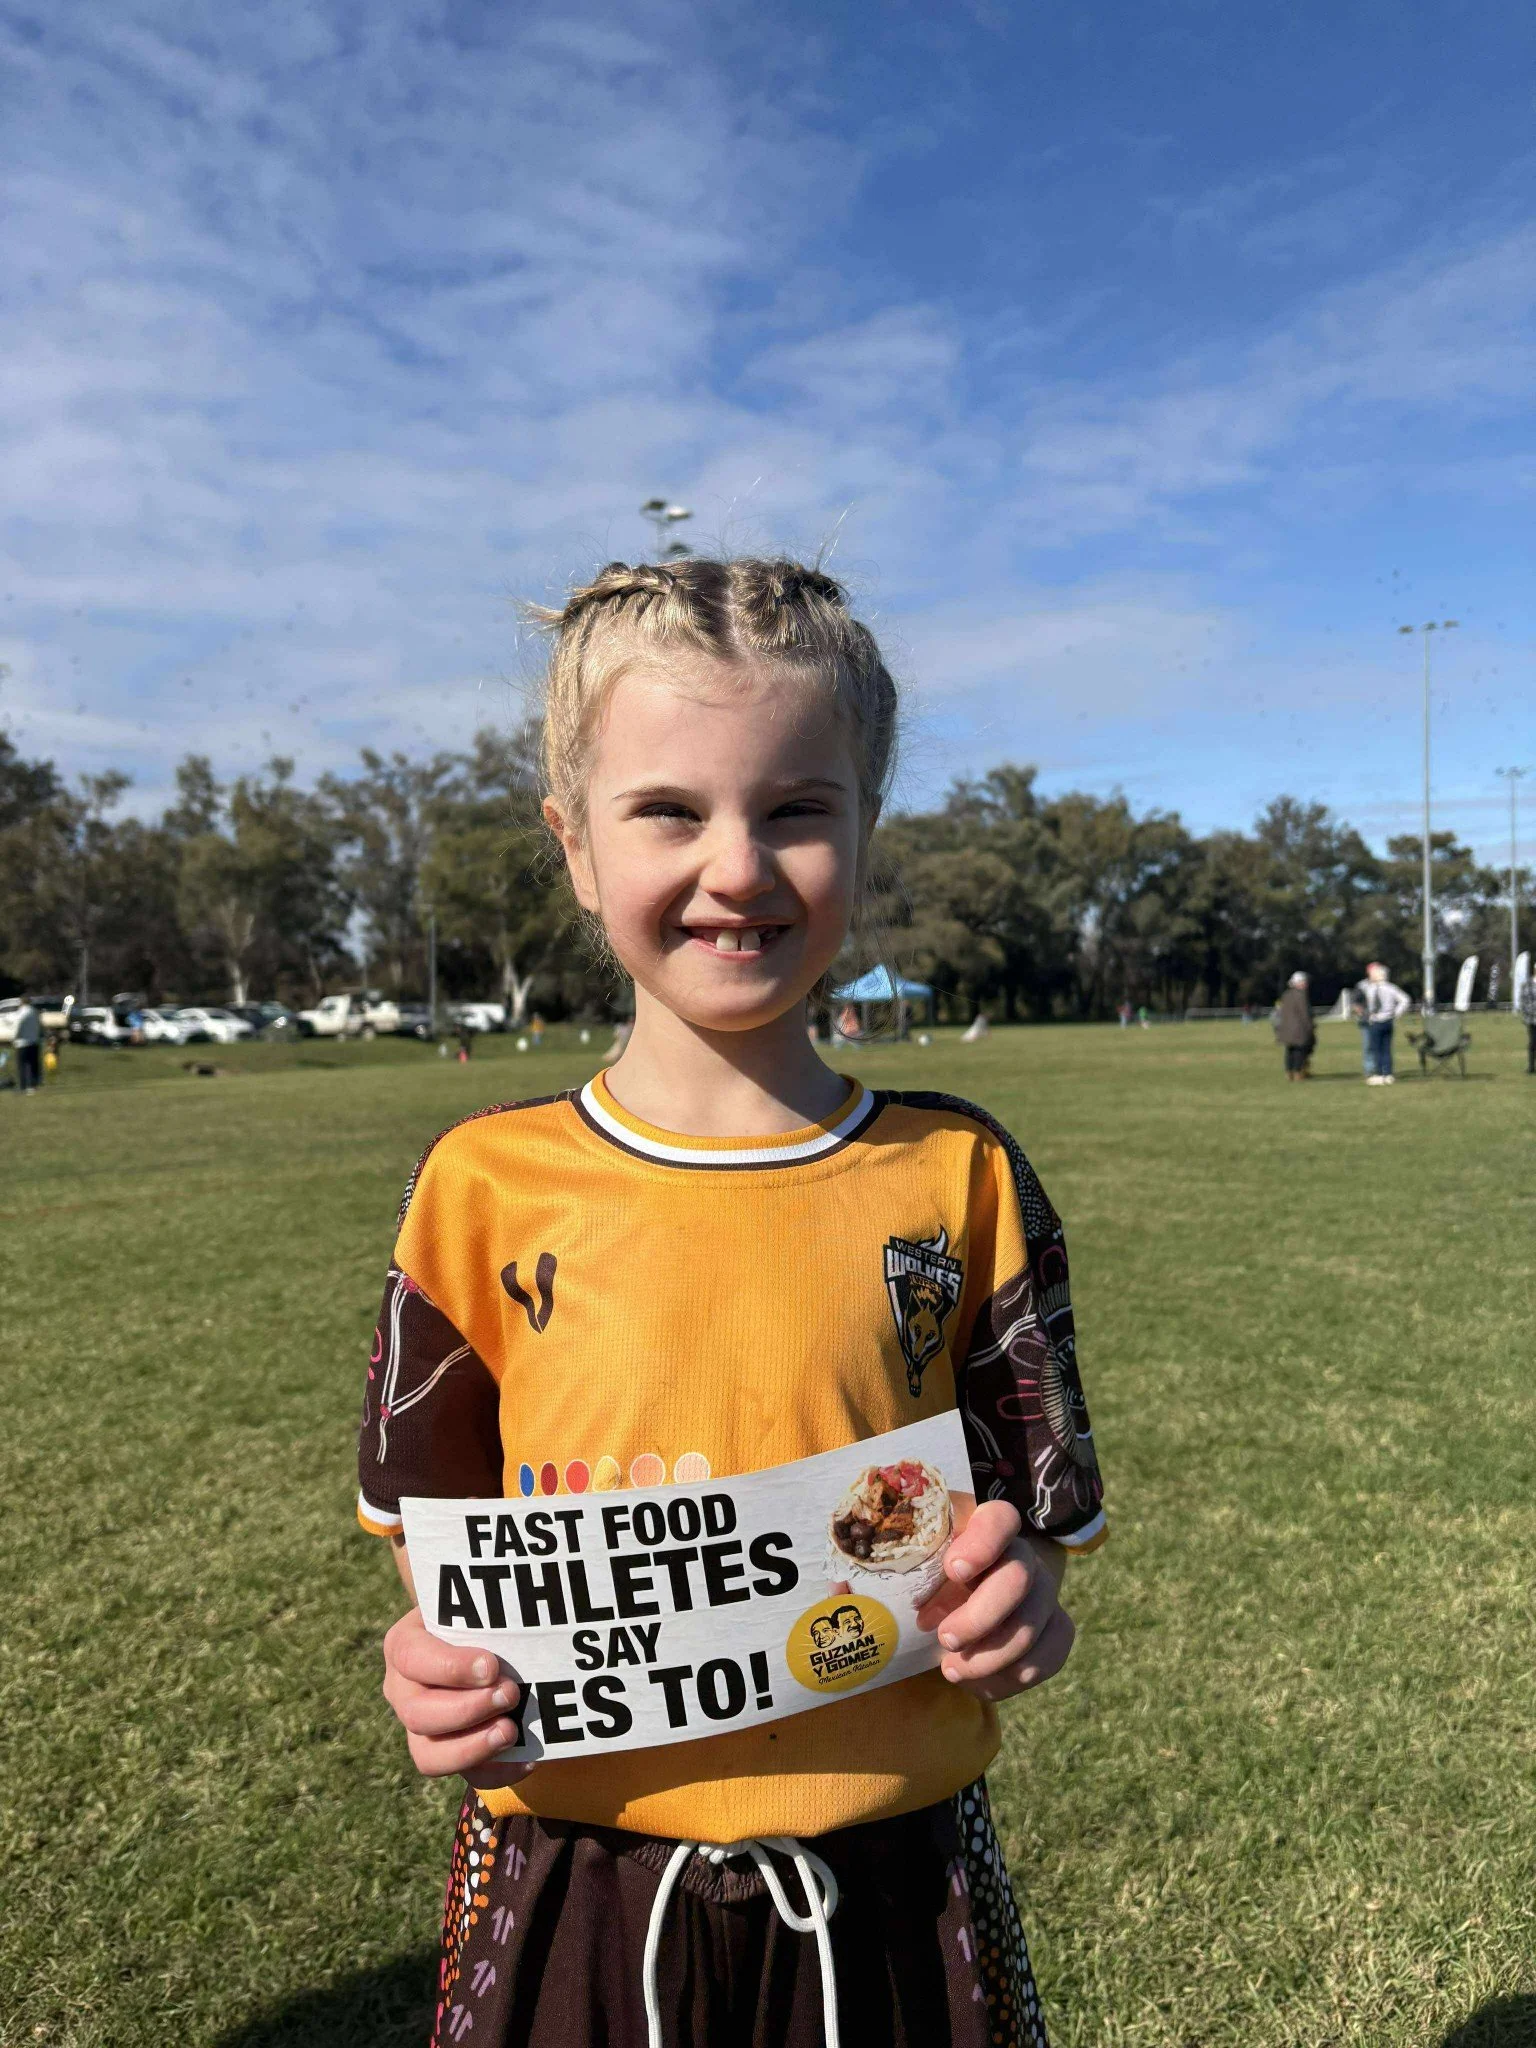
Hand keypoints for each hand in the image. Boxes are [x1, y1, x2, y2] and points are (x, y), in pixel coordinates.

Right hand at [381, 1607, 534, 1788]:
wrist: (480, 1644)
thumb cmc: (478, 1619)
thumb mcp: (475, 1609)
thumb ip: (487, 1616)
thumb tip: (521, 1626)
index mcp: (403, 1646)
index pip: (412, 1658)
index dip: (450, 1667)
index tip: (490, 1666)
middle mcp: (402, 1691)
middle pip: (418, 1714)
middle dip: (468, 1709)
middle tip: (510, 1694)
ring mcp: (418, 1728)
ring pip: (428, 1756)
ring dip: (473, 1748)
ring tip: (510, 1732)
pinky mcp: (444, 1754)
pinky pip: (462, 1776)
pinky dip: (496, 1771)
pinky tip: (525, 1760)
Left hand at [916, 1499, 1075, 1700]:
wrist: (959, 1600)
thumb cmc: (928, 1574)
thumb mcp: (912, 1561)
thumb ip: (900, 1564)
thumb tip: (881, 1601)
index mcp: (985, 1528)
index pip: (1000, 1519)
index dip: (983, 1544)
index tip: (953, 1569)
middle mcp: (1021, 1556)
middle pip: (1018, 1579)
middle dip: (980, 1617)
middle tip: (945, 1638)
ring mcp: (1043, 1593)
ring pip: (1031, 1627)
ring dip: (989, 1658)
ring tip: (950, 1669)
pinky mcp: (1054, 1629)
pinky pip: (1049, 1657)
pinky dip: (1011, 1677)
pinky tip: (978, 1682)